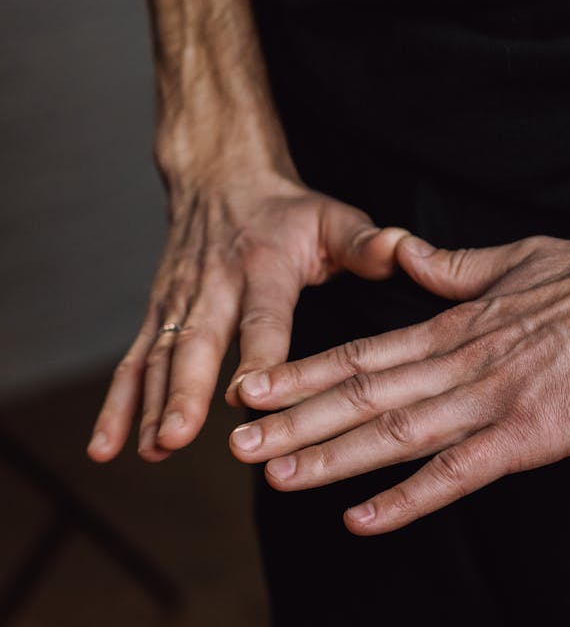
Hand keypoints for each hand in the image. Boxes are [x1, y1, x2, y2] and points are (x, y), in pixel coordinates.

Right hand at [86, 164, 406, 462]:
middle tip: (178, 436)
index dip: (256, 357)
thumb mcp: (331, 217)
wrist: (219, 176)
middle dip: (184, 392)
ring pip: (157, 358)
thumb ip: (366, 242)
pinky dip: (117, 405)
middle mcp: (213, 287)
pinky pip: (132, 362)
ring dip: (148, 406)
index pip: (262, 319)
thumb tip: (403, 251)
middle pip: (195, 343)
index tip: (249, 396)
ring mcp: (177, 302)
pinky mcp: (157, 315)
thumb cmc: (286, 210)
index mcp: (263, 268)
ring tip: (149, 451)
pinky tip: (108, 448)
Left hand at [229, 227, 569, 533]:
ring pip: (391, 434)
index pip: (358, 354)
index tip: (252, 390)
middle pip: (359, 397)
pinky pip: (454, 473)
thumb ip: (446, 267)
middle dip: (293, 421)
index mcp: (448, 327)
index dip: (300, 375)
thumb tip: (402, 252)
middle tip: (235, 443)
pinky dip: (405, 498)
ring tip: (273, 474)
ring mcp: (485, 402)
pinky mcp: (524, 437)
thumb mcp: (506, 261)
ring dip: (328, 456)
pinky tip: (360, 521)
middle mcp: (453, 365)